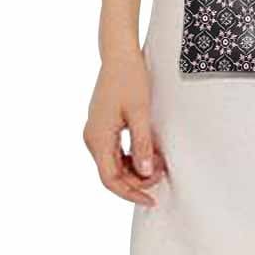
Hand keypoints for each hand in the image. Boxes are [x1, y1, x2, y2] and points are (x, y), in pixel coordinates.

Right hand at [83, 49, 164, 206]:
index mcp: (98, 137)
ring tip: (159, 163)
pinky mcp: (102, 126)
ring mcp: (95, 132)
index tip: (151, 200)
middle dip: (137, 180)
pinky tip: (149, 153)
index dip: (131, 193)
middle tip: (162, 175)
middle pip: (112, 174)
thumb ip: (142, 144)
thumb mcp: (140, 112)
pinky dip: (131, 156)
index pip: (110, 179)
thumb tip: (145, 172)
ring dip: (135, 168)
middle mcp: (92, 138)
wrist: (118, 54)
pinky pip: (115, 151)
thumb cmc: (129, 79)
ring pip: (113, 163)